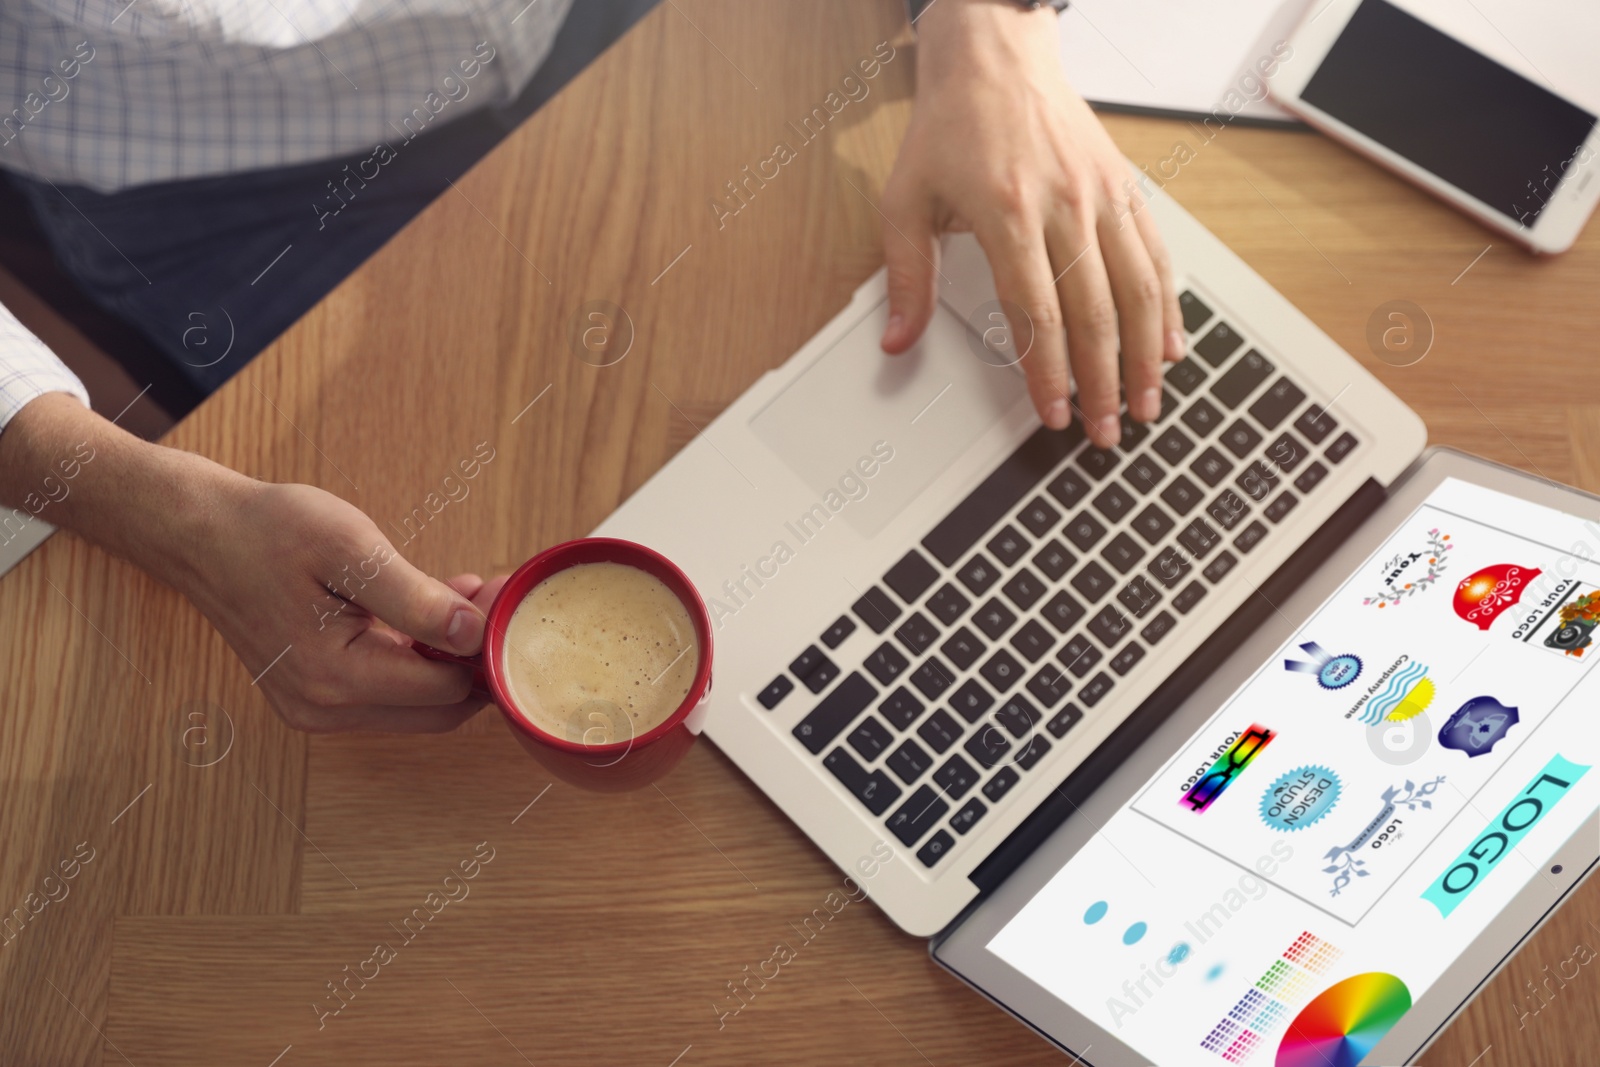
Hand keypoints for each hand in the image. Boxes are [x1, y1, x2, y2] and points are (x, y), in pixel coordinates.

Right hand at [181, 476, 513, 731]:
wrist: (202, 535)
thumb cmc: (271, 532)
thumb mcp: (352, 550)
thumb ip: (416, 599)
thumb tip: (475, 634)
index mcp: (334, 679)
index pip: (446, 689)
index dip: (484, 646)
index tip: (501, 595)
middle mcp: (324, 709)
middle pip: (437, 708)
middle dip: (473, 658)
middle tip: (491, 595)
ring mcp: (317, 709)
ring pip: (416, 701)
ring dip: (447, 656)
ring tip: (463, 593)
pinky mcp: (316, 697)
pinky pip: (387, 690)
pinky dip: (416, 656)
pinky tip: (428, 608)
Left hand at [880, 0, 1184, 447]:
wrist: (997, 55)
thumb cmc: (950, 127)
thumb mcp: (905, 199)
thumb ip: (905, 276)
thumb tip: (897, 341)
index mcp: (1008, 212)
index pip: (1035, 313)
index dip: (1047, 372)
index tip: (1053, 414)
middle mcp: (1065, 206)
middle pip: (1095, 313)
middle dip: (1103, 383)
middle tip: (1107, 432)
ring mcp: (1103, 197)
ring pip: (1139, 290)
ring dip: (1146, 356)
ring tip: (1148, 404)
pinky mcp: (1126, 189)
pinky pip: (1156, 257)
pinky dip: (1169, 307)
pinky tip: (1172, 345)